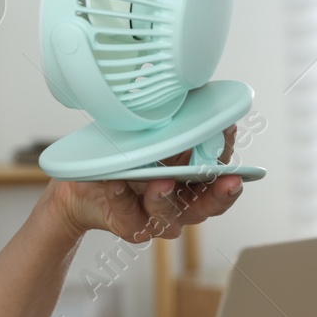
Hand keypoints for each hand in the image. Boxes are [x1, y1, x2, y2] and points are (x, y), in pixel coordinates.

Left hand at [43, 124, 242, 242]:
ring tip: (161, 180)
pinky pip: (128, 213)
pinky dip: (122, 197)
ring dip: (164, 196)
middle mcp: (184, 204)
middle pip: (209, 205)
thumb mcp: (154, 135)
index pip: (221, 171)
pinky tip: (116, 182)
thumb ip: (178, 121)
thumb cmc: (128, 157)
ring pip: (168, 214)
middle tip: (229, 181)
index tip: (228, 133)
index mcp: (196, 180)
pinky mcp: (131, 226)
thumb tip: (196, 91)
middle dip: (220, 193)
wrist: (87, 182)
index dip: (229, 155)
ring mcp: (159, 218)